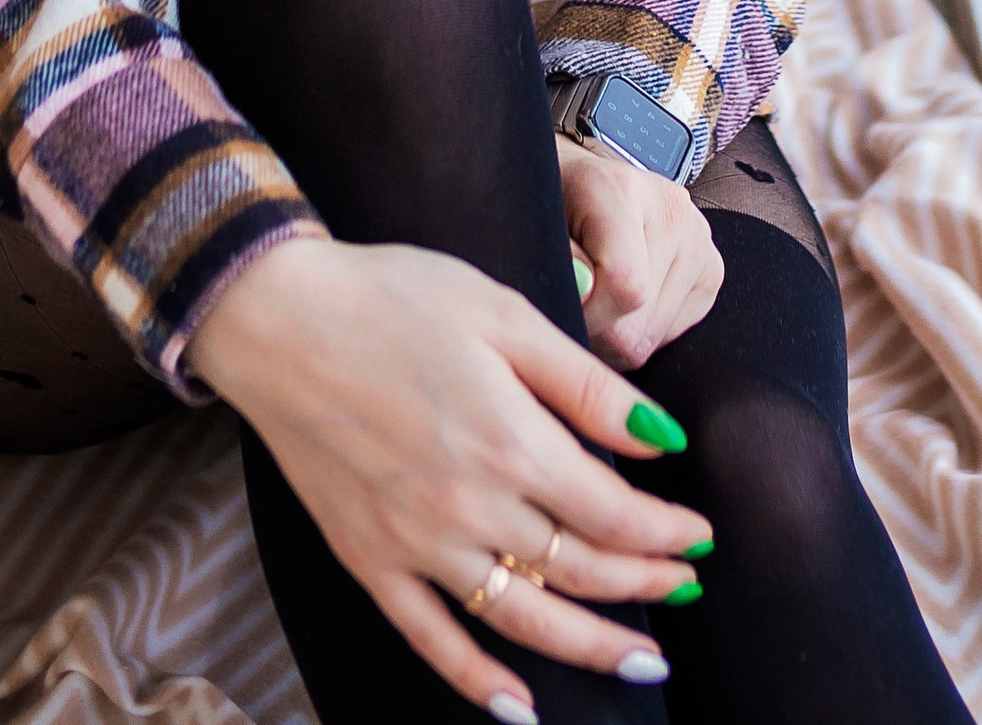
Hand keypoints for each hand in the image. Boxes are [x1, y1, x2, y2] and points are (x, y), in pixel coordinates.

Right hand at [191, 234, 709, 712]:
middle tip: (689, 588)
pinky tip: (519, 706)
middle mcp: (470, 508)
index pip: (613, 513)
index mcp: (512, 442)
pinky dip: (478, 681)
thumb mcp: (506, 314)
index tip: (701, 537)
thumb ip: (586, 386)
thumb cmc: (397, 297)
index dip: (666, 533)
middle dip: (645, 584)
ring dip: (589, 647)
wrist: (280, 317)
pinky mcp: (368, 561)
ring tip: (641, 663)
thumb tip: (663, 439)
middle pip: (579, 570)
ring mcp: (415, 544)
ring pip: (522, 620)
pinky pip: (432, 639)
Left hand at [558, 135, 723, 367]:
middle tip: (575, 306)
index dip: (587, 315)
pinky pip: (674, 335)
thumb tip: (583, 293)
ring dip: (618, 337)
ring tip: (598, 301)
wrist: (580, 185)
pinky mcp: (712, 267)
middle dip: (597, 333)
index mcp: (621, 188)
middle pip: (637, 324)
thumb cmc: (552, 208)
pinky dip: (643, 332)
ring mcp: (698, 237)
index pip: (625, 284)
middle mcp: (671, 207)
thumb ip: (556, 260)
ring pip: (653, 337)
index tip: (561, 306)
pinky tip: (626, 303)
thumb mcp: (534, 227)